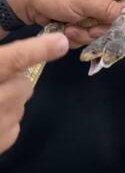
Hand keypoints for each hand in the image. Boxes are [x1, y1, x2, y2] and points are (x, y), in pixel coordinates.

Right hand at [0, 33, 68, 152]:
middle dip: (14, 80)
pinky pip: (16, 123)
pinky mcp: (3, 141)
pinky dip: (6, 120)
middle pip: (24, 84)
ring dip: (9, 100)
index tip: (61, 42)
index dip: (38, 49)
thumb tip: (11, 57)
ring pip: (21, 103)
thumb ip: (1, 59)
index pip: (12, 59)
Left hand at [3, 0, 124, 46]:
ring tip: (71, 27)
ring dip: (88, 34)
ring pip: (104, 32)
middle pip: (120, 20)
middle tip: (89, 27)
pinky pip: (90, 37)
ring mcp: (92, 11)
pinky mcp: (82, 22)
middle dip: (105, 29)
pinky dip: (79, 37)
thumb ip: (109, 8)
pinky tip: (66, 29)